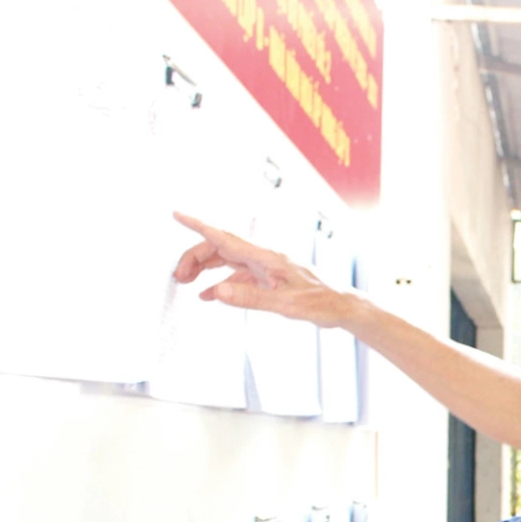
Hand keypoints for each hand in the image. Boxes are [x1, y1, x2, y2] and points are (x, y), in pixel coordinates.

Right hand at [171, 213, 357, 326]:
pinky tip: (209, 295)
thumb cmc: (321, 303)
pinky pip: (237, 276)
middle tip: (178, 277)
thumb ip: (250, 297)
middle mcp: (263, 257)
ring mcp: (265, 267)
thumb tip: (216, 291)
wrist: (342, 306)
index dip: (199, 225)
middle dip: (194, 257)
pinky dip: (220, 283)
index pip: (225, 237)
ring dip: (204, 268)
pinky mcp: (268, 279)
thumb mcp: (285, 304)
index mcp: (266, 257)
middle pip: (219, 248)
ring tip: (185, 282)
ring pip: (226, 260)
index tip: (178, 215)